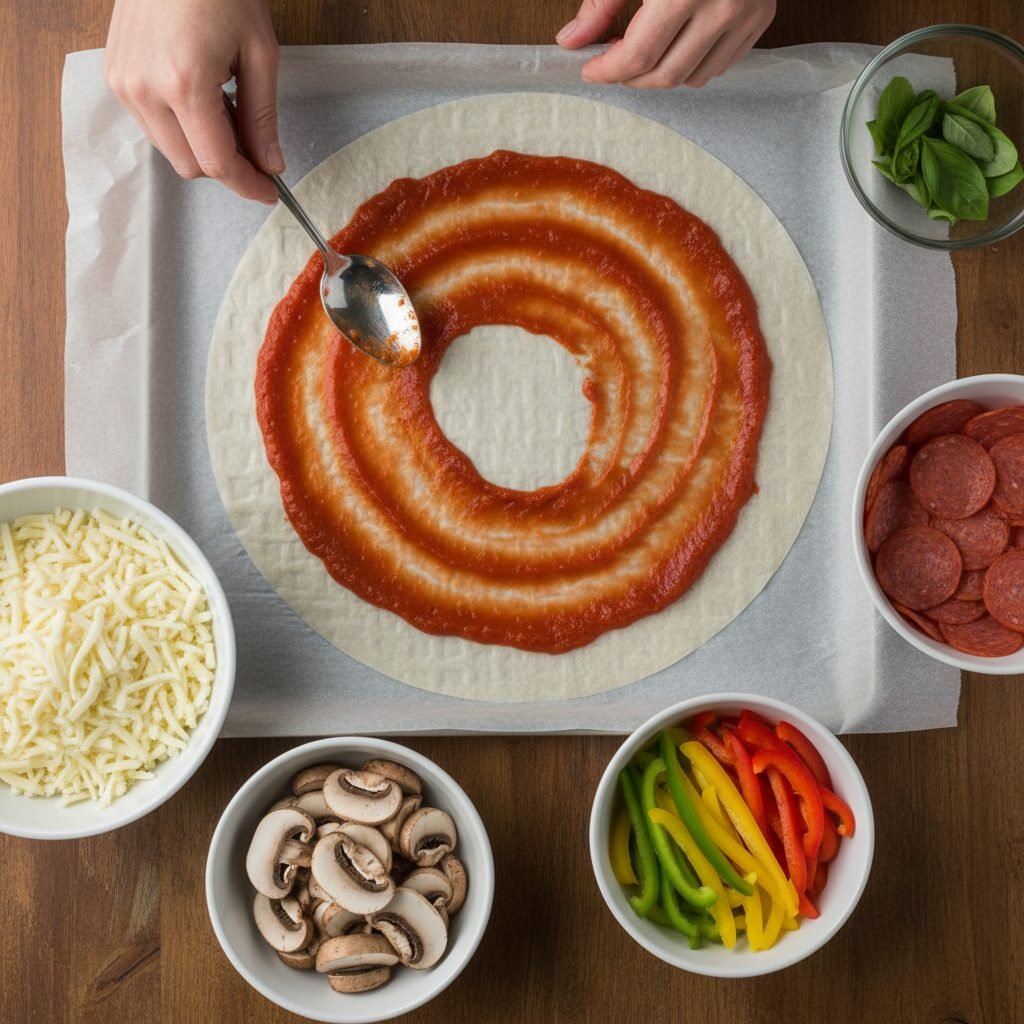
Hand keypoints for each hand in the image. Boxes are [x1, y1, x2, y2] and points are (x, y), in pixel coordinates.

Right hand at [104, 0, 280, 202]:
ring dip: (202, 147)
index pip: (216, 163)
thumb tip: (270, 164)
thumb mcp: (259, 53)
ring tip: (228, 112)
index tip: (269, 191)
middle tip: (255, 148)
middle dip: (227, 166)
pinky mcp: (115, 76)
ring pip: (170, 151)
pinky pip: (152, 126)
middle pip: (190, 166)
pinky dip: (182, 128)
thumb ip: (263, 117)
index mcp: (184, 84)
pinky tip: (202, 101)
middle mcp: (144, 90)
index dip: (247, 184)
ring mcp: (123, 83)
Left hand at [556, 0, 775, 88]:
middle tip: (615, 61)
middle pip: (666, 75)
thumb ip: (601, 2)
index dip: (608, 70)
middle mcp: (720, 7)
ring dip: (663, 73)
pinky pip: (720, 65)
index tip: (591, 69)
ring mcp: (745, 15)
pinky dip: (693, 64)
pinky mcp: (760, 18)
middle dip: (632, 77)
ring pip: (694, 78)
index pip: (639, 57)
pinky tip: (677, 43)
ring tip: (647, 49)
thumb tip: (573, 40)